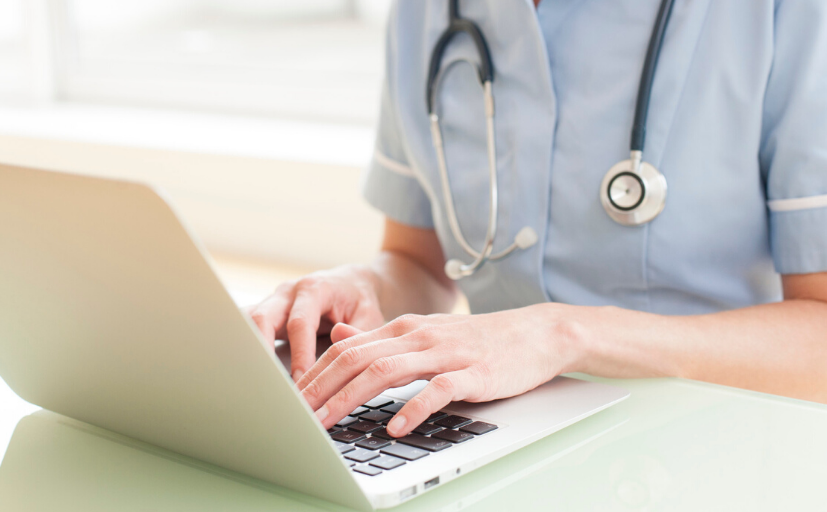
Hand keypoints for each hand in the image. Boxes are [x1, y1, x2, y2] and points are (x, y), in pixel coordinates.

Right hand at [244, 264, 385, 381]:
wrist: (352, 284)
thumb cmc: (360, 301)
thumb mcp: (369, 315)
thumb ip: (358, 331)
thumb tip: (338, 342)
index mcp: (314, 289)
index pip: (299, 324)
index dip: (298, 354)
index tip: (300, 381)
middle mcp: (289, 293)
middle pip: (262, 318)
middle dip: (261, 351)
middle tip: (267, 384)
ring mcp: (274, 302)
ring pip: (248, 322)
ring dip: (247, 351)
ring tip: (250, 381)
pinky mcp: (267, 313)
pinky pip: (248, 328)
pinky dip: (245, 348)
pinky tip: (245, 372)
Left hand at [296, 304, 586, 436]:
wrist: (536, 333)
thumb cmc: (478, 340)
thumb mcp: (424, 333)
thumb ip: (380, 337)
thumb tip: (338, 336)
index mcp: (403, 328)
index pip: (346, 349)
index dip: (315, 374)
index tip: (290, 400)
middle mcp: (418, 336)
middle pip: (357, 359)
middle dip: (321, 388)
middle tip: (295, 415)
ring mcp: (444, 353)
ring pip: (386, 371)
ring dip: (351, 398)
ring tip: (328, 423)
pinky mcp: (472, 373)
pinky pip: (436, 391)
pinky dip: (412, 409)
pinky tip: (395, 427)